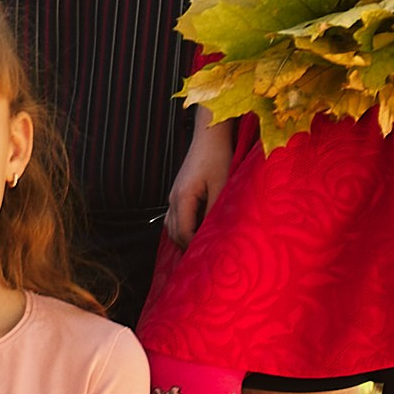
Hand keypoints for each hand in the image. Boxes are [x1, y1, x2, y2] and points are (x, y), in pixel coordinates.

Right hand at [165, 113, 234, 244]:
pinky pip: (174, 216)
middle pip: (174, 232)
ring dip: (183, 238)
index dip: (195, 247)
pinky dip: (182, 228)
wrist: (209, 134)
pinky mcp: (179, 190)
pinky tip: (196, 231)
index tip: (209, 257)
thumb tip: (215, 233)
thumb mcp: (221, 185)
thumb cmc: (217, 157)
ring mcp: (174, 194)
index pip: (184, 232)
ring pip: (171, 226)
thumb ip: (216, 210)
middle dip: (187, 247)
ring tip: (200, 249)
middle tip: (204, 259)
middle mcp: (173, 198)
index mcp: (182, 198)